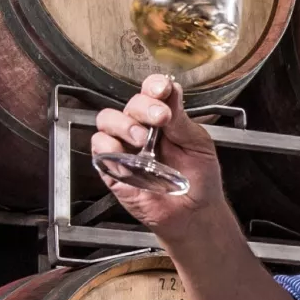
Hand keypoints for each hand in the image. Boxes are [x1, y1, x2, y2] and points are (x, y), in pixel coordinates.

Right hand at [91, 75, 223, 234]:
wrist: (195, 213)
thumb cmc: (199, 180)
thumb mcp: (198, 145)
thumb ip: (182, 120)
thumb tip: (172, 91)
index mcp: (164, 118)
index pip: (152, 92)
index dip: (154, 86)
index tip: (163, 89)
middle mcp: (142, 129)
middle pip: (131, 103)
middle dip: (145, 106)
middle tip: (161, 117)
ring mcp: (126, 148)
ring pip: (108, 120)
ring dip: (124, 124)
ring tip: (143, 138)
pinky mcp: (113, 168)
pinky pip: (100, 148)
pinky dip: (111, 147)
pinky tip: (129, 156)